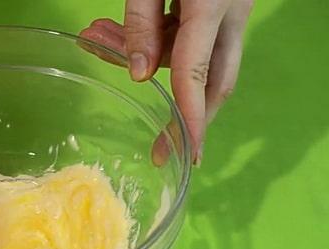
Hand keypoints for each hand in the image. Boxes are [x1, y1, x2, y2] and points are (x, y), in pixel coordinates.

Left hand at [80, 0, 253, 164]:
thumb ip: (142, 22)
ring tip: (96, 39)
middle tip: (162, 149)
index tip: (186, 153)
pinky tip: (114, 28)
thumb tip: (139, 74)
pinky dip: (156, 38)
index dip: (190, 118)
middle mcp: (232, 12)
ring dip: (148, 57)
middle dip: (189, 118)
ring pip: (196, 54)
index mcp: (213, 5)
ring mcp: (232, 6)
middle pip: (216, 81)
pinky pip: (192, 33)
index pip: (197, 73)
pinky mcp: (222, 0)